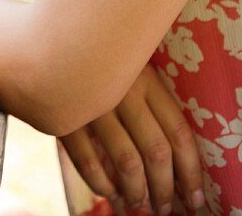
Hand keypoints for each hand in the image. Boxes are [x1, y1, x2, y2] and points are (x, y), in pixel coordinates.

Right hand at [60, 65, 203, 214]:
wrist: (46, 42)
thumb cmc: (97, 57)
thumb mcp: (129, 66)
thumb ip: (151, 97)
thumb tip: (175, 151)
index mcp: (146, 78)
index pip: (178, 133)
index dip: (190, 171)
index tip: (194, 198)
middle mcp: (122, 92)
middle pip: (155, 150)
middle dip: (164, 188)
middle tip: (164, 209)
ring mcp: (92, 104)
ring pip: (125, 159)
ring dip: (135, 190)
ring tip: (138, 204)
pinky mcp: (62, 114)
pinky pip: (85, 158)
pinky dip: (99, 182)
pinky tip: (107, 192)